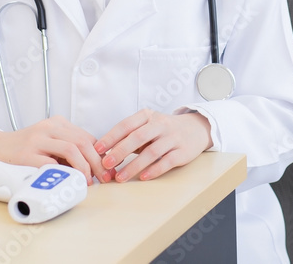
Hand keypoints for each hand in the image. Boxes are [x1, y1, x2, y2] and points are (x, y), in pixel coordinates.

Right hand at [0, 115, 102, 184]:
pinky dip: (64, 172)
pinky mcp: (27, 154)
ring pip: (71, 148)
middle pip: (83, 142)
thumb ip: (68, 148)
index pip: (87, 137)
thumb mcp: (50, 142)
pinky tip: (68, 180)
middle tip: (104, 178)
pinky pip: (51, 162)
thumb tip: (95, 165)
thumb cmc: (26, 148)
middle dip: (97, 162)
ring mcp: (37, 139)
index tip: (107, 169)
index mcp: (58, 123)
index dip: (100, 154)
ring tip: (87, 180)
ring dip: (84, 167)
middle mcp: (49, 127)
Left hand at [94, 109, 212, 182]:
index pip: (126, 125)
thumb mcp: (147, 126)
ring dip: (134, 165)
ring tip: (120, 177)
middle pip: (138, 137)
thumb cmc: (163, 130)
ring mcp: (173, 138)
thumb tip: (106, 154)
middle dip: (120, 151)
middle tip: (106, 164)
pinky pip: (167, 161)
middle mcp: (160, 124)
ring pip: (152, 151)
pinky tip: (143, 177)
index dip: (111, 137)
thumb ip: (130, 137)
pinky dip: (154, 170)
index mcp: (148, 116)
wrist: (195, 129)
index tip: (97, 149)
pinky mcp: (183, 151)